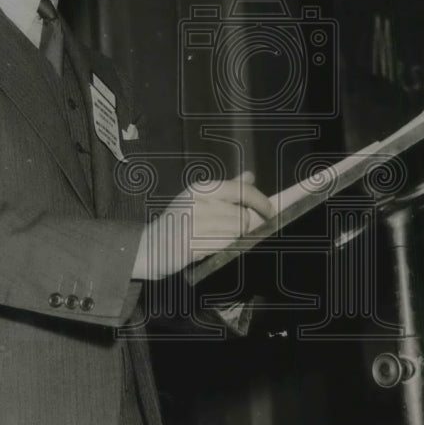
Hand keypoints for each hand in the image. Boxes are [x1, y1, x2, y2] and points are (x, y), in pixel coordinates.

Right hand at [131, 171, 274, 280]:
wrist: (152, 246)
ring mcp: (195, 224)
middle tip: (236, 230)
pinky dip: (223, 248)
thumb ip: (228, 189)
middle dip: (246, 226)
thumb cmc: (180, 221)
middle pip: (244, 217)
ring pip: (237, 233)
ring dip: (234, 238)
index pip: (242, 191)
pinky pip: (225, 246)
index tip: (271, 212)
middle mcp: (199, 202)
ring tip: (217, 238)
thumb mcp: (200, 199)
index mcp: (202, 188)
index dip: (262, 202)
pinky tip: (209, 246)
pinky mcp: (193, 244)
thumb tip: (250, 176)